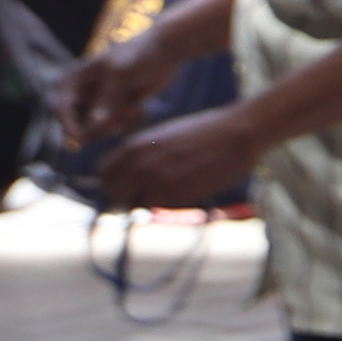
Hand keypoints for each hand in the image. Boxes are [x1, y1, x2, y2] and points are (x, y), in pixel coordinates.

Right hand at [52, 33, 170, 153]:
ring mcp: (96, 105)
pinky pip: (114, 130)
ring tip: (135, 109)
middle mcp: (80, 95)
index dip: (69, 127)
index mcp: (72, 82)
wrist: (162, 52)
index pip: (62, 109)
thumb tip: (95, 124)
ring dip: (118, 124)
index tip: (82, 140)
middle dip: (100, 128)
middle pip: (77, 126)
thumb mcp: (121, 77)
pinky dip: (128, 124)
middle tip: (123, 119)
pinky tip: (140, 109)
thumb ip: (108, 101)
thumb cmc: (138, 57)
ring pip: (97, 131)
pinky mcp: (112, 112)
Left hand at [104, 107, 264, 212]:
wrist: (237, 133)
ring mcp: (156, 180)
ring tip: (169, 191)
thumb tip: (128, 176)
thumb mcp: (163, 137)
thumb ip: (142, 155)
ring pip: (136, 204)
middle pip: (114, 193)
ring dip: (148, 202)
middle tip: (144, 195)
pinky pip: (159, 208)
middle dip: (126, 196)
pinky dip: (166, 205)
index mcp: (134, 146)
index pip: (104, 173)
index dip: (113, 182)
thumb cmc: (204, 133)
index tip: (126, 185)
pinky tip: (184, 191)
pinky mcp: (176, 194)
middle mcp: (139, 164)